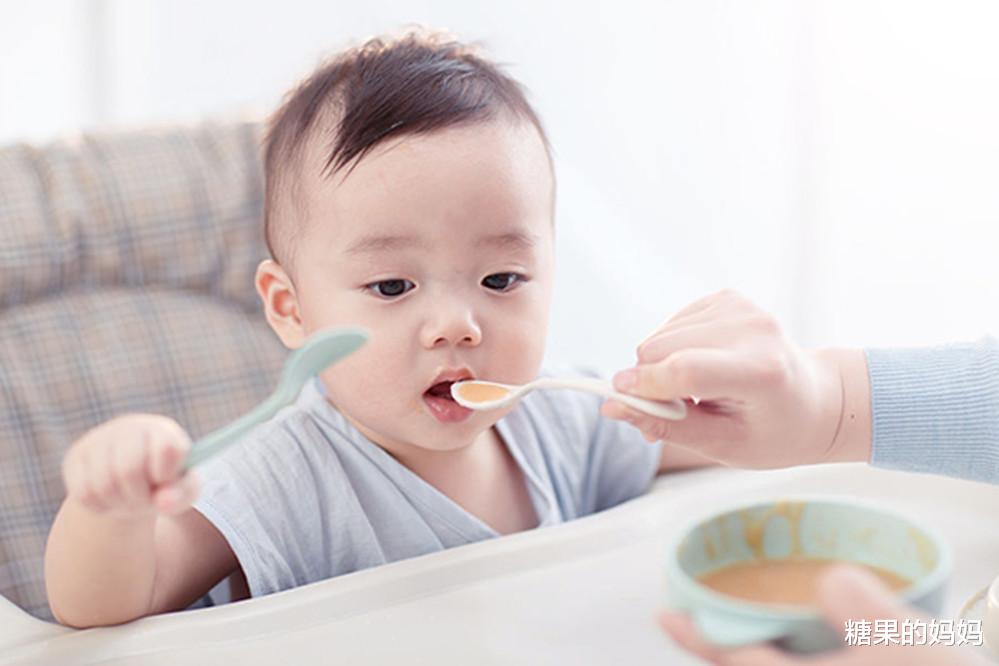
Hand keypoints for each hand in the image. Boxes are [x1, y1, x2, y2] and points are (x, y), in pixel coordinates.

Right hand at [61, 414, 199, 516]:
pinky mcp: (76, 456)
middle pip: (129, 471)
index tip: (165, 480)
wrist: (132, 476)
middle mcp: (130, 427)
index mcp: (162, 430)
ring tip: (129, 500)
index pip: (166, 449)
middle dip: (139, 497)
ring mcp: (99, 439)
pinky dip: (100, 506)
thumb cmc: (165, 481)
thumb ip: (183, 493)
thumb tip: (163, 502)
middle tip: (146, 500)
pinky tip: (111, 499)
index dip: (165, 474)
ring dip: (118, 504)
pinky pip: (83, 494)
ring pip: (103, 486)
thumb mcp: (183, 488)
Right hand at [601, 290, 870, 467]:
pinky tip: (701, 366)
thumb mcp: (722, 445)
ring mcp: (741, 307)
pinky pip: (671, 325)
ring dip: (662, 367)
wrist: (815, 401)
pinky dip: (673, 350)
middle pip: (663, 349)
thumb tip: (611, 406)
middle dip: (651, 382)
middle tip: (674, 411)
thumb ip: (665, 424)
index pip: (687, 370)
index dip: (645, 384)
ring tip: (695, 392)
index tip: (618, 399)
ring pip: (660, 336)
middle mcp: (754, 329)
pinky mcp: (727, 297)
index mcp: (762, 372)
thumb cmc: (771, 432)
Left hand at [658, 565, 989, 664]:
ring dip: (752, 657)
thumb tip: (832, 578)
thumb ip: (865, 608)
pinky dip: (786, 660)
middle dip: (717, 650)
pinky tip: (803, 646)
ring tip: (743, 630)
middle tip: (691, 620)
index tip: (664, 615)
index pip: (732, 661)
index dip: (695, 636)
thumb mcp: (911, 645)